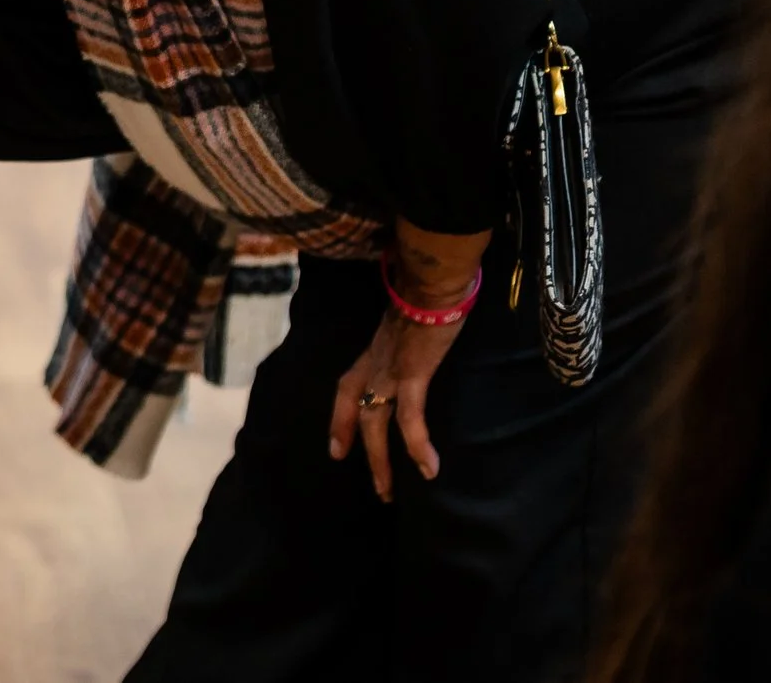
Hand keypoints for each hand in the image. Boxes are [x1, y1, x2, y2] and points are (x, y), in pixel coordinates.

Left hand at [325, 221, 490, 500]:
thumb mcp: (410, 319)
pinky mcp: (412, 373)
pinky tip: (429, 468)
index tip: (336, 449)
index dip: (339, 418)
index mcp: (374, 351)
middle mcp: (375, 363)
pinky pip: (410, 418)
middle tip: (372, 486)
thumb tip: (423, 337)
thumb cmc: (428, 292)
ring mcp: (390, 369)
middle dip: (360, 450)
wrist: (434, 278)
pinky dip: (417, 445)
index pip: (346, 388)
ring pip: (376, 423)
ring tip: (389, 493)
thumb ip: (409, 334)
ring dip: (381, 462)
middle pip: (358, 412)